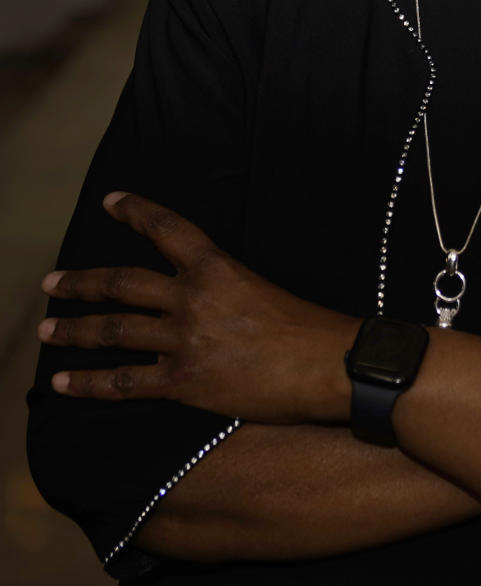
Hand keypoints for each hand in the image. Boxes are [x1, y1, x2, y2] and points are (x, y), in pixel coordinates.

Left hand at [37, 192, 358, 422]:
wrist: (326, 363)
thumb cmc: (308, 326)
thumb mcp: (264, 287)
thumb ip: (227, 289)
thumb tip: (207, 301)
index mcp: (216, 267)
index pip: (166, 228)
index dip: (134, 212)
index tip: (110, 202)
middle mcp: (192, 298)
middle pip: (121, 284)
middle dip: (81, 283)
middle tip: (51, 283)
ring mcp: (184, 340)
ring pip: (113, 329)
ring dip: (74, 329)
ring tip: (48, 330)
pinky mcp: (183, 383)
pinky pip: (123, 382)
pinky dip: (87, 383)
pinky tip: (62, 383)